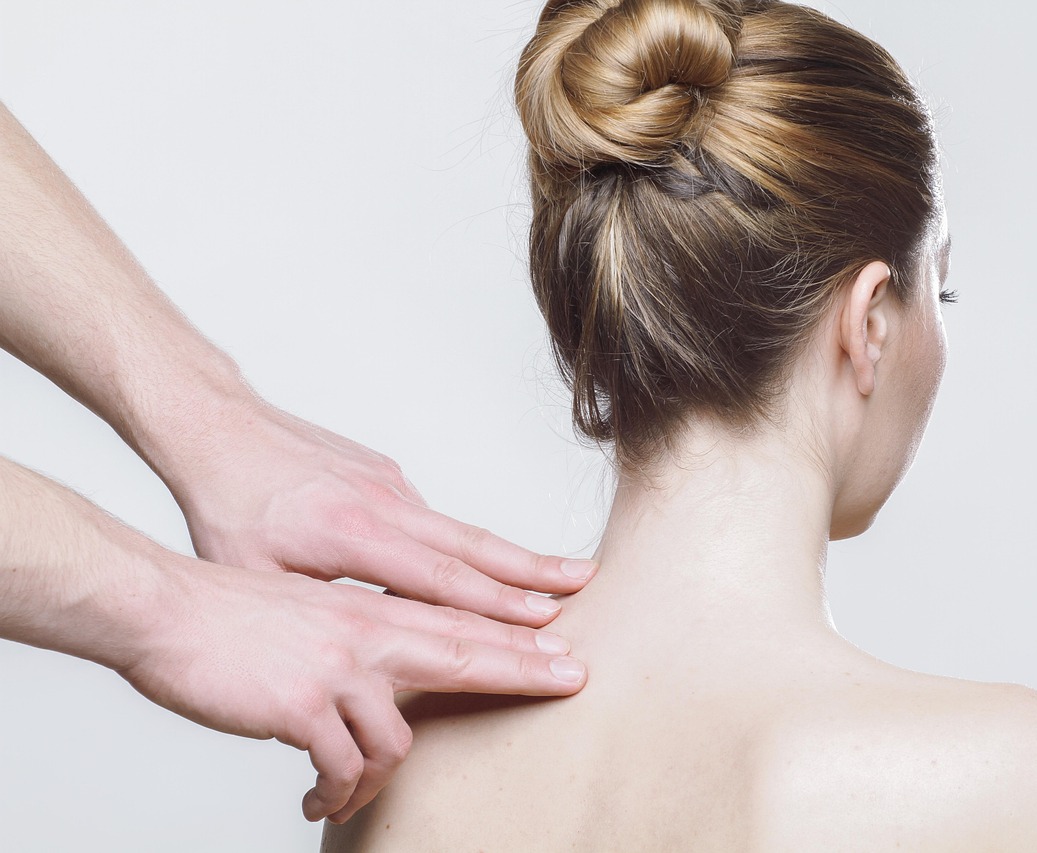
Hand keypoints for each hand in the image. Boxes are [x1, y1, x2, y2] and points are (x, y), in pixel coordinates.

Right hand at [119, 556, 587, 823]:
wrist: (169, 610)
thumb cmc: (236, 615)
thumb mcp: (316, 614)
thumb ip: (362, 637)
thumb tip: (391, 675)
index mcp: (372, 611)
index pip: (462, 623)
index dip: (518, 635)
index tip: (565, 644)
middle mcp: (367, 634)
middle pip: (467, 654)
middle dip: (526, 671)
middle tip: (574, 680)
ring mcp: (340, 669)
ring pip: (399, 741)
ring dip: (378, 780)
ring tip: (346, 794)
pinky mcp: (304, 707)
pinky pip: (343, 768)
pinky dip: (337, 792)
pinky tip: (319, 799)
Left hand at [164, 395, 596, 625]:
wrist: (217, 427)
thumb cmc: (227, 506)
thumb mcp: (253, 576)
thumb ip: (317, 614)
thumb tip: (361, 656)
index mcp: (354, 534)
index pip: (440, 579)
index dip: (495, 606)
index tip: (544, 622)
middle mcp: (385, 504)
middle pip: (474, 545)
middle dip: (534, 573)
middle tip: (587, 587)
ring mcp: (390, 485)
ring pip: (465, 529)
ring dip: (516, 558)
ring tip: (566, 577)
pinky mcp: (387, 475)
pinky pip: (438, 518)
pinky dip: (475, 544)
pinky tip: (499, 566)